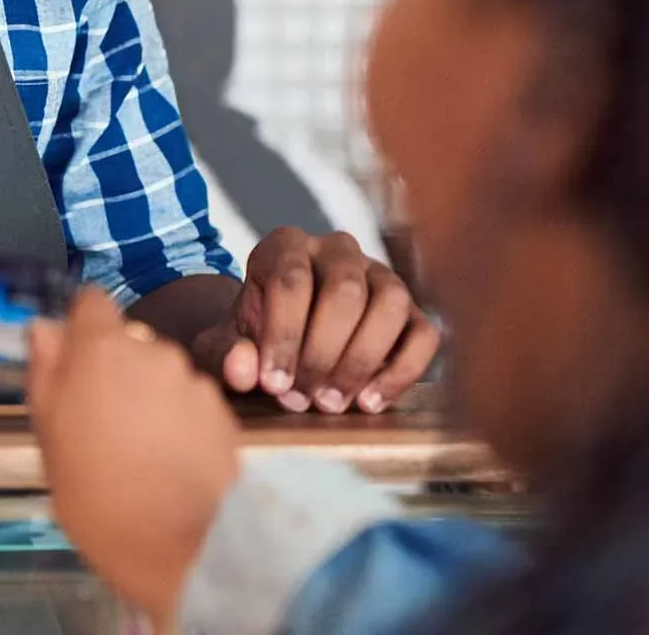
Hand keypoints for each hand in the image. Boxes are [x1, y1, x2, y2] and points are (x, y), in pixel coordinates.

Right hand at [30, 289, 241, 624]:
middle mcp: (153, 352)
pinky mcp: (224, 414)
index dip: (81, 326)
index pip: (91, 302)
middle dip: (114, 370)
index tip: (74, 359)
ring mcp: (194, 382)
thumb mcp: (49, 435)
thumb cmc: (96, 495)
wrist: (181, 549)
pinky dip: (180, 422)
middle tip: (100, 422)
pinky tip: (170, 462)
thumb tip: (43, 329)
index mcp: (101, 350)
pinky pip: (191, 403)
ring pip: (161, 373)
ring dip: (149, 396)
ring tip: (139, 449)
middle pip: (128, 342)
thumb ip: (46, 372)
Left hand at [193, 228, 439, 413]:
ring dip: (362, 360)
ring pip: (391, 303)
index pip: (291, 279)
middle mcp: (337, 250)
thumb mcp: (224, 345)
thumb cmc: (251, 339)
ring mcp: (381, 275)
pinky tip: (368, 403)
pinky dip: (401, 372)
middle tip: (305, 398)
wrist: (280, 344)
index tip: (273, 384)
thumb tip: (243, 369)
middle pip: (345, 292)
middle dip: (323, 353)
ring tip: (332, 402)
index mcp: (285, 245)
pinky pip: (424, 334)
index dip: (283, 335)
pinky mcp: (412, 309)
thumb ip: (224, 354)